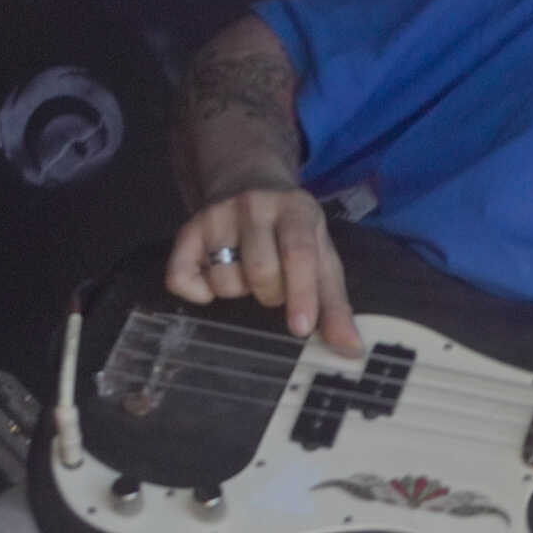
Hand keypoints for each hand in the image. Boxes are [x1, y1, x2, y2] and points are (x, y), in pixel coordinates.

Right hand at [165, 183, 361, 354]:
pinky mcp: (187, 229)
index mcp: (296, 210)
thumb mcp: (321, 258)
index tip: (302, 328)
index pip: (298, 254)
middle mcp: (254, 206)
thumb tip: (351, 350)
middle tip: (274, 288)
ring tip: (246, 277)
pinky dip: (195, 293)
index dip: (301, 293)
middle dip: (270, 294)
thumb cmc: (293, 233)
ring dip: (236, 292)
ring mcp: (217, 215)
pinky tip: (212, 286)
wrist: (249, 183)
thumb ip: (335, 304)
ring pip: (222, 277)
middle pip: (259, 269)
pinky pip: (181, 277)